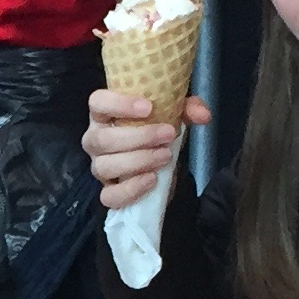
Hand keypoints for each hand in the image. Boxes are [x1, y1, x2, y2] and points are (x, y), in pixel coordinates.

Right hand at [83, 87, 208, 210]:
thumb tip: (203, 115)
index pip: (97, 102)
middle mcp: (95, 139)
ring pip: (104, 166)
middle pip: (101, 138)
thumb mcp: (173, 113)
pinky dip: (130, 189)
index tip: (148, 107)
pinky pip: (109, 196)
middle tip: (168, 134)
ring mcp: (99, 166)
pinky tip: (151, 180)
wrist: (161, 161)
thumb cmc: (156, 129)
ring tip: (165, 156)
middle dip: (137, 137)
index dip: (118, 104)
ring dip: (137, 161)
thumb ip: (188, 109)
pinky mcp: (108, 191)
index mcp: (105, 114)